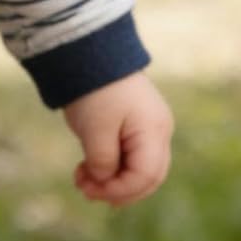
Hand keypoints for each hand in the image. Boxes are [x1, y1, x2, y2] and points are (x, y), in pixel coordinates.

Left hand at [62, 71, 174, 206]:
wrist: (87, 48)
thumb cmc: (93, 90)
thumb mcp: (95, 131)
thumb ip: (103, 162)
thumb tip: (105, 180)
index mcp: (154, 131)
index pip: (145, 176)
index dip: (119, 190)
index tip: (90, 191)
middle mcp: (159, 130)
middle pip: (148, 176)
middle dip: (118, 189)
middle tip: (87, 192)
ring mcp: (149, 124)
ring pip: (138, 166)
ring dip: (112, 178)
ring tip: (82, 180)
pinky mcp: (135, 120)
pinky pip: (130, 153)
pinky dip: (111, 164)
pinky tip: (88, 168)